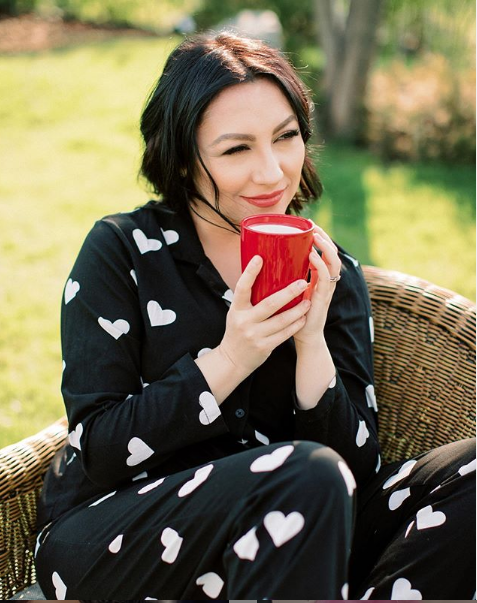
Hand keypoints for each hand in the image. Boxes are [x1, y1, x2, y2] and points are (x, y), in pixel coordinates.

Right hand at [219, 255, 311, 375]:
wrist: (232, 359)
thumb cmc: (238, 329)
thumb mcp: (237, 312)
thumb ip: (248, 298)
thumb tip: (263, 273)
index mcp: (236, 309)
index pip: (242, 287)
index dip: (250, 273)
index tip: (260, 258)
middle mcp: (244, 321)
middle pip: (270, 304)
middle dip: (289, 293)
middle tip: (303, 282)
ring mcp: (254, 335)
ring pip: (281, 320)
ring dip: (298, 310)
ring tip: (308, 301)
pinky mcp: (264, 347)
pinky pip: (284, 334)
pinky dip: (295, 325)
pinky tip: (303, 317)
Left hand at [293, 225, 340, 348]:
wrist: (302, 337)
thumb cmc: (293, 315)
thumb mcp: (289, 291)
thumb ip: (283, 277)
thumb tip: (262, 260)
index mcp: (319, 277)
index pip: (325, 252)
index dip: (320, 237)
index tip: (310, 224)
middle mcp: (326, 281)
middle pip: (332, 253)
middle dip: (325, 237)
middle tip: (314, 225)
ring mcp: (327, 289)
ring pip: (333, 262)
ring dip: (325, 247)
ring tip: (316, 236)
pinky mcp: (323, 299)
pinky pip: (326, 278)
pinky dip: (320, 265)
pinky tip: (312, 256)